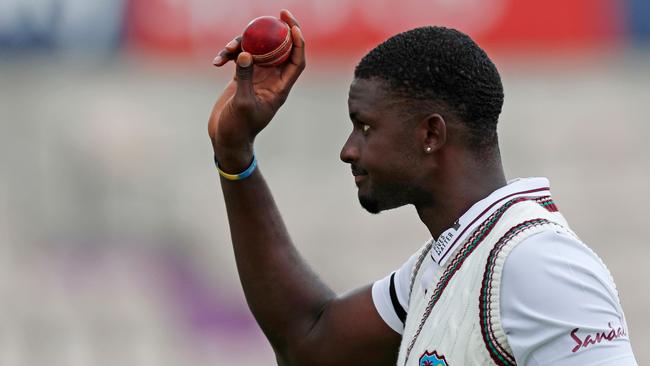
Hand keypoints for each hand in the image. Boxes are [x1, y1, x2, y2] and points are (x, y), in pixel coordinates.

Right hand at [208, 9, 304, 170]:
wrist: (226, 139)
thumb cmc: (238, 128)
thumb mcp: (241, 103)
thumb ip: (245, 79)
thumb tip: (247, 54)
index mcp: (279, 88)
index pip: (296, 61)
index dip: (299, 42)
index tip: (293, 26)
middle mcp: (271, 80)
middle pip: (280, 49)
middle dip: (279, 31)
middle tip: (278, 13)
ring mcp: (257, 78)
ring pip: (257, 50)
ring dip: (243, 43)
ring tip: (227, 48)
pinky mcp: (242, 77)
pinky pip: (240, 57)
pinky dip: (229, 55)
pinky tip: (216, 61)